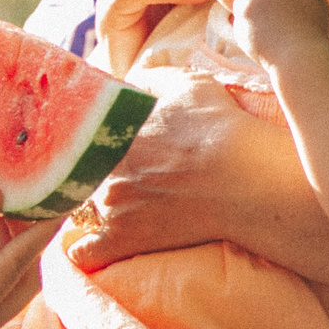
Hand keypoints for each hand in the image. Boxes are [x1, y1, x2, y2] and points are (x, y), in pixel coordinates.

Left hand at [66, 73, 309, 270]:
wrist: (245, 179)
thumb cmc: (219, 129)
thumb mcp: (189, 85)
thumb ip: (152, 77)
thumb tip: (132, 78)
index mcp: (114, 129)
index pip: (84, 130)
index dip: (93, 134)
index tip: (106, 139)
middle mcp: (104, 165)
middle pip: (84, 167)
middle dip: (95, 168)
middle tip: (124, 170)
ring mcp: (111, 206)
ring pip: (83, 204)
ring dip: (93, 203)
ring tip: (117, 203)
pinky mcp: (123, 239)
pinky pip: (86, 252)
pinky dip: (83, 250)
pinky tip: (84, 247)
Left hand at [228, 0, 328, 65]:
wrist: (298, 58)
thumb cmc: (312, 26)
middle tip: (270, 3)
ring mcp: (244, 11)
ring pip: (240, 2)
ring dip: (250, 8)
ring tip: (270, 22)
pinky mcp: (238, 29)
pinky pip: (240, 22)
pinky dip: (249, 27)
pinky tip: (266, 35)